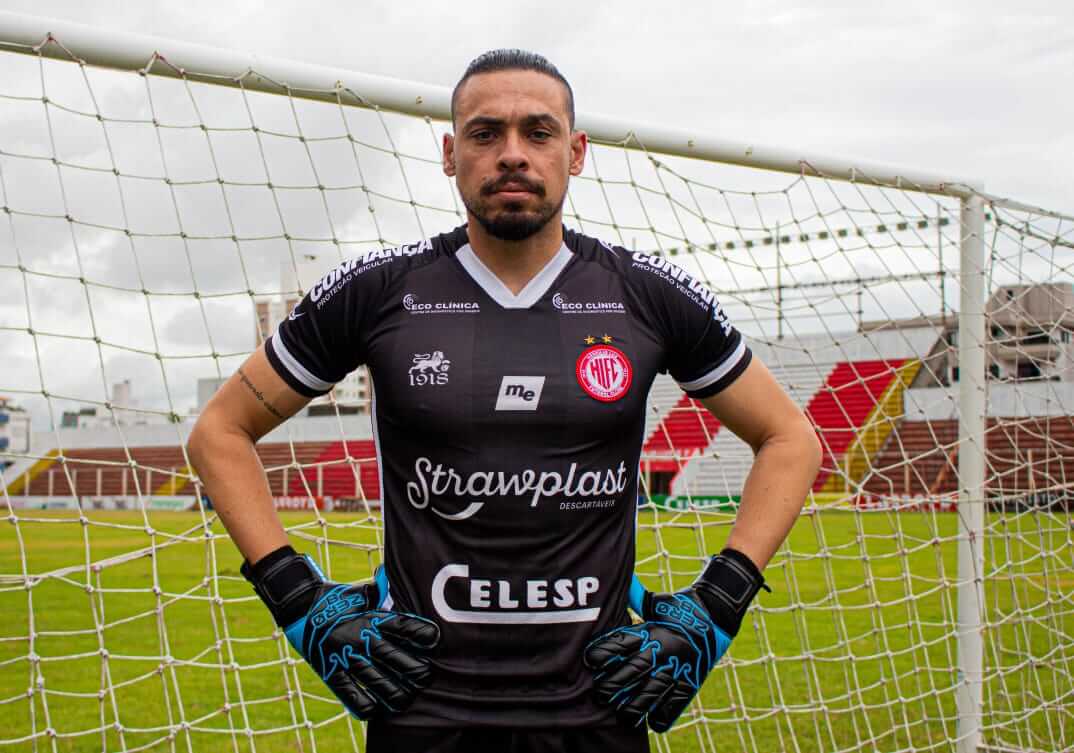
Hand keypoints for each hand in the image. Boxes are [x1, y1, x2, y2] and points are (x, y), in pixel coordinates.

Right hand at [242, 546, 439, 718]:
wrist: (302, 605)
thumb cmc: (339, 599)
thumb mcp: (363, 592)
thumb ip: (383, 592)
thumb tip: (400, 582)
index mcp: (370, 617)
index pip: (402, 626)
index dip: (421, 634)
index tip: (435, 640)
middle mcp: (360, 637)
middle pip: (393, 657)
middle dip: (415, 670)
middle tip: (427, 677)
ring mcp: (344, 655)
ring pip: (375, 680)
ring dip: (395, 693)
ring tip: (408, 699)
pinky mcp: (330, 670)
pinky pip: (349, 692)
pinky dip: (364, 704)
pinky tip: (377, 710)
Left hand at [584, 548, 766, 731]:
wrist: (716, 613)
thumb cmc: (679, 607)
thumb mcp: (655, 601)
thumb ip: (634, 597)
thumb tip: (619, 578)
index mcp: (651, 629)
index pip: (621, 643)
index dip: (603, 653)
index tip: (589, 661)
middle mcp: (662, 649)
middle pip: (633, 670)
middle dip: (613, 684)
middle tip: (599, 694)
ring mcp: (678, 666)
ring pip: (651, 691)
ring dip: (633, 705)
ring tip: (619, 713)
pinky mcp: (691, 680)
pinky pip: (675, 702)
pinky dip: (662, 715)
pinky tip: (649, 722)